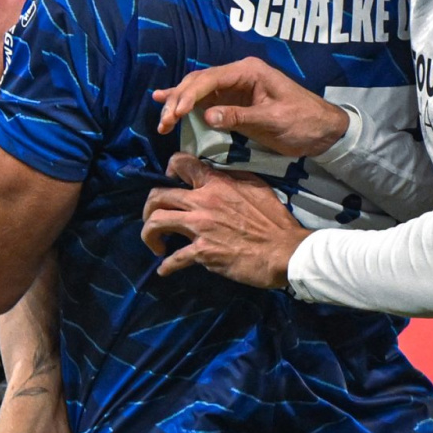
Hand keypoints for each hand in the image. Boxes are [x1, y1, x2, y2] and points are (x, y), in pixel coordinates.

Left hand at [140, 153, 306, 289]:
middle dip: (149, 207)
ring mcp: (200, 227)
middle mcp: (202, 201)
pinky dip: (166, 266)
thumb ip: (231, 180)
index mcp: (216, 182)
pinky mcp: (202, 252)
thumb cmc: (274, 218)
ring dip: (149, 234)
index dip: (169, 169)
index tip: (170, 181)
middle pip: (158, 195)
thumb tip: (216, 179)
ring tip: (155, 243)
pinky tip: (164, 270)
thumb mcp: (255, 186)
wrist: (284, 250)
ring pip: (157, 222)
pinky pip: (174, 259)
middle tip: (153, 217)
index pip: (181, 163)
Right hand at [152, 58, 348, 156]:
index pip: (211, 78)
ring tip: (162, 119)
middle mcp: (239, 74)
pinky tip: (167, 103)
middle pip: (200, 82)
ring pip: (198, 91)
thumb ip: (240, 118)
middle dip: (179, 100)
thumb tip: (207, 116)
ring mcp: (235, 87)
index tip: (176, 112)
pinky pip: (206, 100)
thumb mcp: (274, 121)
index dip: (190, 94)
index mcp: (249, 71)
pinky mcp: (234, 102)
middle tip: (165, 121)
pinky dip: (187, 104)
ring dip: (179, 104)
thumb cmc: (304, 122)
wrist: (325, 131)